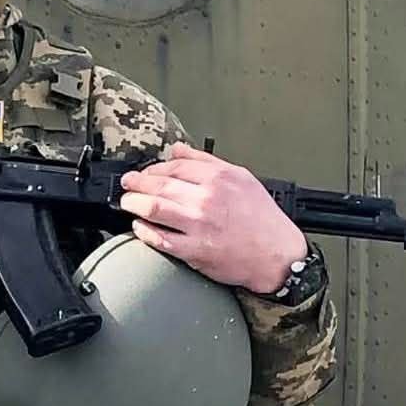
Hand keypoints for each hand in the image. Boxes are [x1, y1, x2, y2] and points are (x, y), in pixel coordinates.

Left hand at [120, 142, 306, 292]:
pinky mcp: (194, 251)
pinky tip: (139, 225)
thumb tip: (178, 149)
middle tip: (127, 184)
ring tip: (126, 202)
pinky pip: (159, 238)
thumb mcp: (242, 178)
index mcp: (219, 178)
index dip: (153, 168)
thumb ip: (206, 160)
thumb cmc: (262, 218)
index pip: (173, 165)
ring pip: (152, 208)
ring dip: (132, 203)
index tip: (145, 172)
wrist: (278, 256)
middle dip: (135, 183)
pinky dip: (143, 230)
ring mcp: (198, 225)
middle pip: (157, 185)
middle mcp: (206, 199)